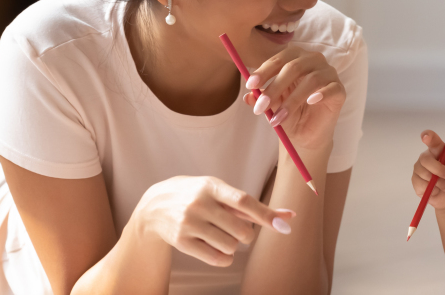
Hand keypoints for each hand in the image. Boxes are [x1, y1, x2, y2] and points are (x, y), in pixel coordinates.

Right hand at [134, 176, 294, 266]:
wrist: (154, 207)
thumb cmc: (197, 196)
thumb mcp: (219, 192)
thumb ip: (252, 205)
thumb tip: (290, 216)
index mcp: (212, 186)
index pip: (244, 201)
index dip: (266, 215)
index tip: (285, 225)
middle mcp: (199, 203)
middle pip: (242, 231)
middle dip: (246, 235)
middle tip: (235, 229)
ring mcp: (189, 223)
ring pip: (231, 247)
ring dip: (233, 246)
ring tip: (221, 235)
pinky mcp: (182, 242)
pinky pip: (218, 259)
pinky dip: (225, 258)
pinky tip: (217, 248)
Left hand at [243, 45, 345, 151]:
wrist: (305, 134)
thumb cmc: (287, 112)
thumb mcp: (271, 105)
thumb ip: (260, 98)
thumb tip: (248, 97)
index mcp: (295, 58)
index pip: (279, 59)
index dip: (264, 71)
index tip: (250, 86)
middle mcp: (313, 60)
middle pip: (294, 67)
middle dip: (274, 88)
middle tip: (261, 108)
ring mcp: (328, 73)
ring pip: (311, 80)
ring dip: (291, 100)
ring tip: (277, 119)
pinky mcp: (339, 90)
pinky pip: (331, 88)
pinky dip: (320, 94)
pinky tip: (310, 102)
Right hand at [411, 130, 444, 211]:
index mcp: (437, 149)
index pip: (430, 138)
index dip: (427, 136)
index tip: (426, 137)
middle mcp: (426, 157)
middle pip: (425, 159)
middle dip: (438, 169)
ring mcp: (419, 169)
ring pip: (423, 173)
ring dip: (438, 182)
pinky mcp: (416, 182)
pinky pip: (420, 184)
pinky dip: (432, 190)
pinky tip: (436, 190)